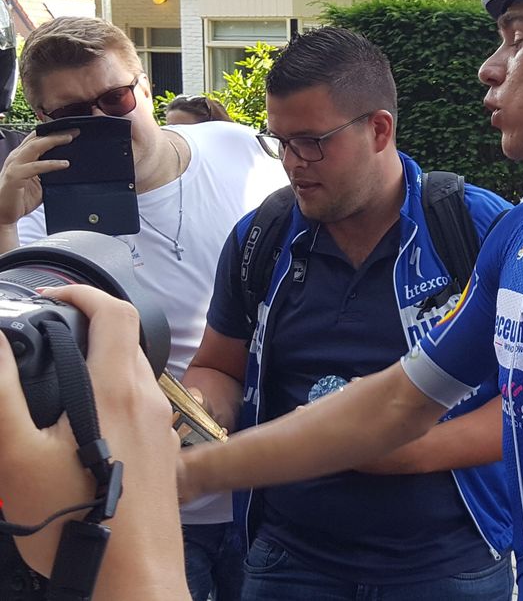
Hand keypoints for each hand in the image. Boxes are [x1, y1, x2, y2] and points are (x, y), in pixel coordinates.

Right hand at [0, 130, 76, 225]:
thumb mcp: (39, 183)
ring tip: (69, 139)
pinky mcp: (16, 176)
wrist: (3, 213)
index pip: (37, 139)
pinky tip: (64, 164)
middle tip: (74, 130)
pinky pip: (36, 167)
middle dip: (56, 133)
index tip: (70, 129)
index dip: (52, 132)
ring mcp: (15, 165)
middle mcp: (17, 157)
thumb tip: (68, 167)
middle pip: (37, 139)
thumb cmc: (20, 197)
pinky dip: (52, 164)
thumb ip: (49, 173)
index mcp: (22, 156)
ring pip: (35, 147)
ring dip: (53, 141)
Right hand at [0, 286, 181, 580]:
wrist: (132, 578)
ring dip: (96, 366)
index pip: (114, 312)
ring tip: (51, 385)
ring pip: (132, 375)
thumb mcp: (17, 452)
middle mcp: (150, 399)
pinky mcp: (164, 452)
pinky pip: (138, 407)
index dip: (82, 292)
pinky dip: (109, 398)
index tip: (49, 296)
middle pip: (124, 341)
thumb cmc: (73, 519)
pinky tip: (78, 429)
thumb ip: (5, 390)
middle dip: (85, 330)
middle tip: (42, 340)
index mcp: (119, 387)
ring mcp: (162, 427)